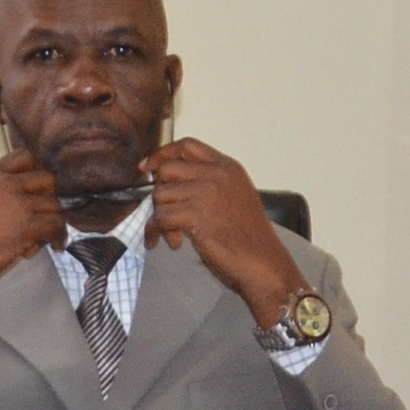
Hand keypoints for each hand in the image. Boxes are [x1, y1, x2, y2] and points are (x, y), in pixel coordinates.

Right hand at [0, 151, 65, 343]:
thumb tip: (21, 202)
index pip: (25, 157)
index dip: (36, 174)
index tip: (36, 192)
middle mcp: (4, 184)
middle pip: (47, 179)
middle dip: (48, 198)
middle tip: (42, 217)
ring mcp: (17, 204)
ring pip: (55, 205)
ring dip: (52, 223)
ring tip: (40, 239)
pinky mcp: (26, 227)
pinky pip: (56, 225)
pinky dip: (56, 237)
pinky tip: (46, 248)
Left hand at [141, 138, 303, 328]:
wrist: (264, 263)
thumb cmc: (248, 236)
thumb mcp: (234, 195)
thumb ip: (208, 182)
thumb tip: (166, 183)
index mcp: (227, 166)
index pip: (187, 146)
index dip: (162, 154)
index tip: (146, 167)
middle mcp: (217, 174)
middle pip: (167, 170)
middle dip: (159, 192)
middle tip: (165, 213)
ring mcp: (207, 193)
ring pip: (160, 195)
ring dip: (160, 218)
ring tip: (174, 235)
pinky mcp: (197, 215)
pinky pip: (162, 217)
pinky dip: (162, 232)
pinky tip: (177, 243)